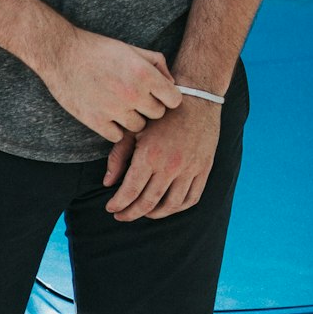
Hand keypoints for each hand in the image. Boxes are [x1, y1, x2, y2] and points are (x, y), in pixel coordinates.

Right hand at [40, 27, 181, 143]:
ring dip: (132, 119)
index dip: (168, 98)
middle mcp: (133, 93)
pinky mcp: (96, 121)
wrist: (61, 53)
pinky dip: (114, 128)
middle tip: (135, 98)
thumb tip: (171, 83)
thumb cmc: (98, 49)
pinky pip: (117, 136)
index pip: (174, 100)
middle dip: (149, 107)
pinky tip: (107, 113)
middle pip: (158, 114)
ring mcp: (114, 109)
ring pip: (138, 127)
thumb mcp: (132, 49)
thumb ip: (157, 63)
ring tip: (119, 104)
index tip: (158, 95)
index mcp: (145, 74)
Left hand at [103, 97, 221, 219]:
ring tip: (143, 212)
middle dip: (131, 213)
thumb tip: (108, 183)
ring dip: (154, 214)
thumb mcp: (134, 130)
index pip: (130, 192)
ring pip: (171, 206)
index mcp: (150, 156)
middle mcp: (170, 166)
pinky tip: (167, 206)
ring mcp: (189, 169)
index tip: (110, 208)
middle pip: (148, 203)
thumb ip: (119, 157)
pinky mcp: (204, 169)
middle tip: (121, 215)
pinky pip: (192, 198)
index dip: (118, 205)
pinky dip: (178, 208)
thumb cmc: (161, 112)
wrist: (196, 98)